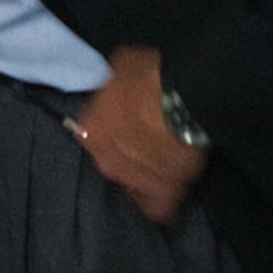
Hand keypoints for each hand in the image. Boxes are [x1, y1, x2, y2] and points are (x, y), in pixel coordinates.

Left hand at [71, 46, 207, 227]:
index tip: (124, 124)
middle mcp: (105, 160)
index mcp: (91, 129)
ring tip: (165, 165)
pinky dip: (163, 204)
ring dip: (146, 176)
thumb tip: (116, 84)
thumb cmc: (149, 77)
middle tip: (147, 141)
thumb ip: (113, 84)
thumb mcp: (122, 65)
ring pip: (134, 185)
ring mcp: (131, 180)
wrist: (181, 102)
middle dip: (126, 154)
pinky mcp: (160, 194)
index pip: (92, 135)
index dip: (110, 128)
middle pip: (112, 161)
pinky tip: (172, 196)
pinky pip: (158, 208)